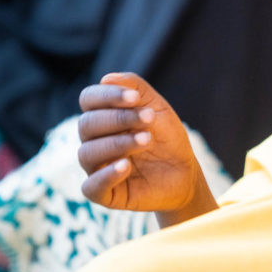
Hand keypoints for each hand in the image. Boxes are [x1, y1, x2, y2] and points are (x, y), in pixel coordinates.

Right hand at [78, 72, 217, 225]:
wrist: (185, 173)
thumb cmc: (168, 138)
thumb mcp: (158, 109)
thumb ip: (137, 89)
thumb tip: (107, 78)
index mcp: (103, 117)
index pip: (88, 100)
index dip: (106, 96)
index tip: (134, 98)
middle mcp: (94, 141)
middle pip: (86, 124)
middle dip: (117, 119)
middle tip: (148, 119)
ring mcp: (96, 167)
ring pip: (87, 153)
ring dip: (117, 144)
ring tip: (146, 140)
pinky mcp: (104, 193)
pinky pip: (90, 187)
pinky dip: (106, 175)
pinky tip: (126, 166)